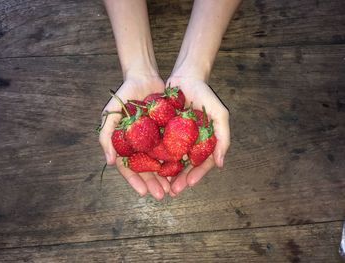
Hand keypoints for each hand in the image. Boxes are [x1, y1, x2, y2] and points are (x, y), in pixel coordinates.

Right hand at [99, 75, 169, 199]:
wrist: (144, 78)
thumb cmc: (123, 97)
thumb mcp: (110, 115)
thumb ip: (106, 137)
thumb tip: (109, 163)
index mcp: (125, 146)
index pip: (129, 168)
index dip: (135, 181)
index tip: (143, 193)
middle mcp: (140, 146)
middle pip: (146, 170)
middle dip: (153, 183)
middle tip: (162, 195)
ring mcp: (154, 140)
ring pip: (160, 163)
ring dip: (165, 177)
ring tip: (173, 188)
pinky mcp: (167, 133)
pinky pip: (171, 149)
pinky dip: (176, 160)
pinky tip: (182, 170)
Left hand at [166, 75, 229, 196]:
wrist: (185, 77)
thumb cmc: (205, 94)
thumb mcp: (219, 114)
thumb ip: (223, 138)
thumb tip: (220, 164)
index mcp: (205, 142)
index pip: (202, 163)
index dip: (196, 175)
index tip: (188, 184)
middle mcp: (191, 143)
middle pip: (185, 166)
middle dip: (180, 179)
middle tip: (171, 192)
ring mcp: (177, 138)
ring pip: (172, 161)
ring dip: (167, 174)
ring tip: (161, 186)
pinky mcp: (163, 132)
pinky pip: (159, 147)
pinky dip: (156, 158)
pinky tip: (149, 168)